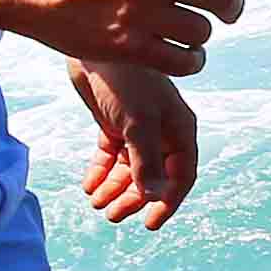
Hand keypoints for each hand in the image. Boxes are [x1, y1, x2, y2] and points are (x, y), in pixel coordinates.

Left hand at [70, 56, 203, 229]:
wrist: (95, 46)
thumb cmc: (126, 80)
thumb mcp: (138, 123)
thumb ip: (146, 162)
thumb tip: (154, 198)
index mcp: (179, 130)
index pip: (181, 175)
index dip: (168, 201)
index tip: (149, 224)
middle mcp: (162, 131)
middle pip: (154, 177)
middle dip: (134, 199)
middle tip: (112, 216)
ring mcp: (138, 127)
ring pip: (131, 169)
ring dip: (116, 189)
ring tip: (98, 204)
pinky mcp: (114, 123)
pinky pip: (110, 156)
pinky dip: (100, 172)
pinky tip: (88, 186)